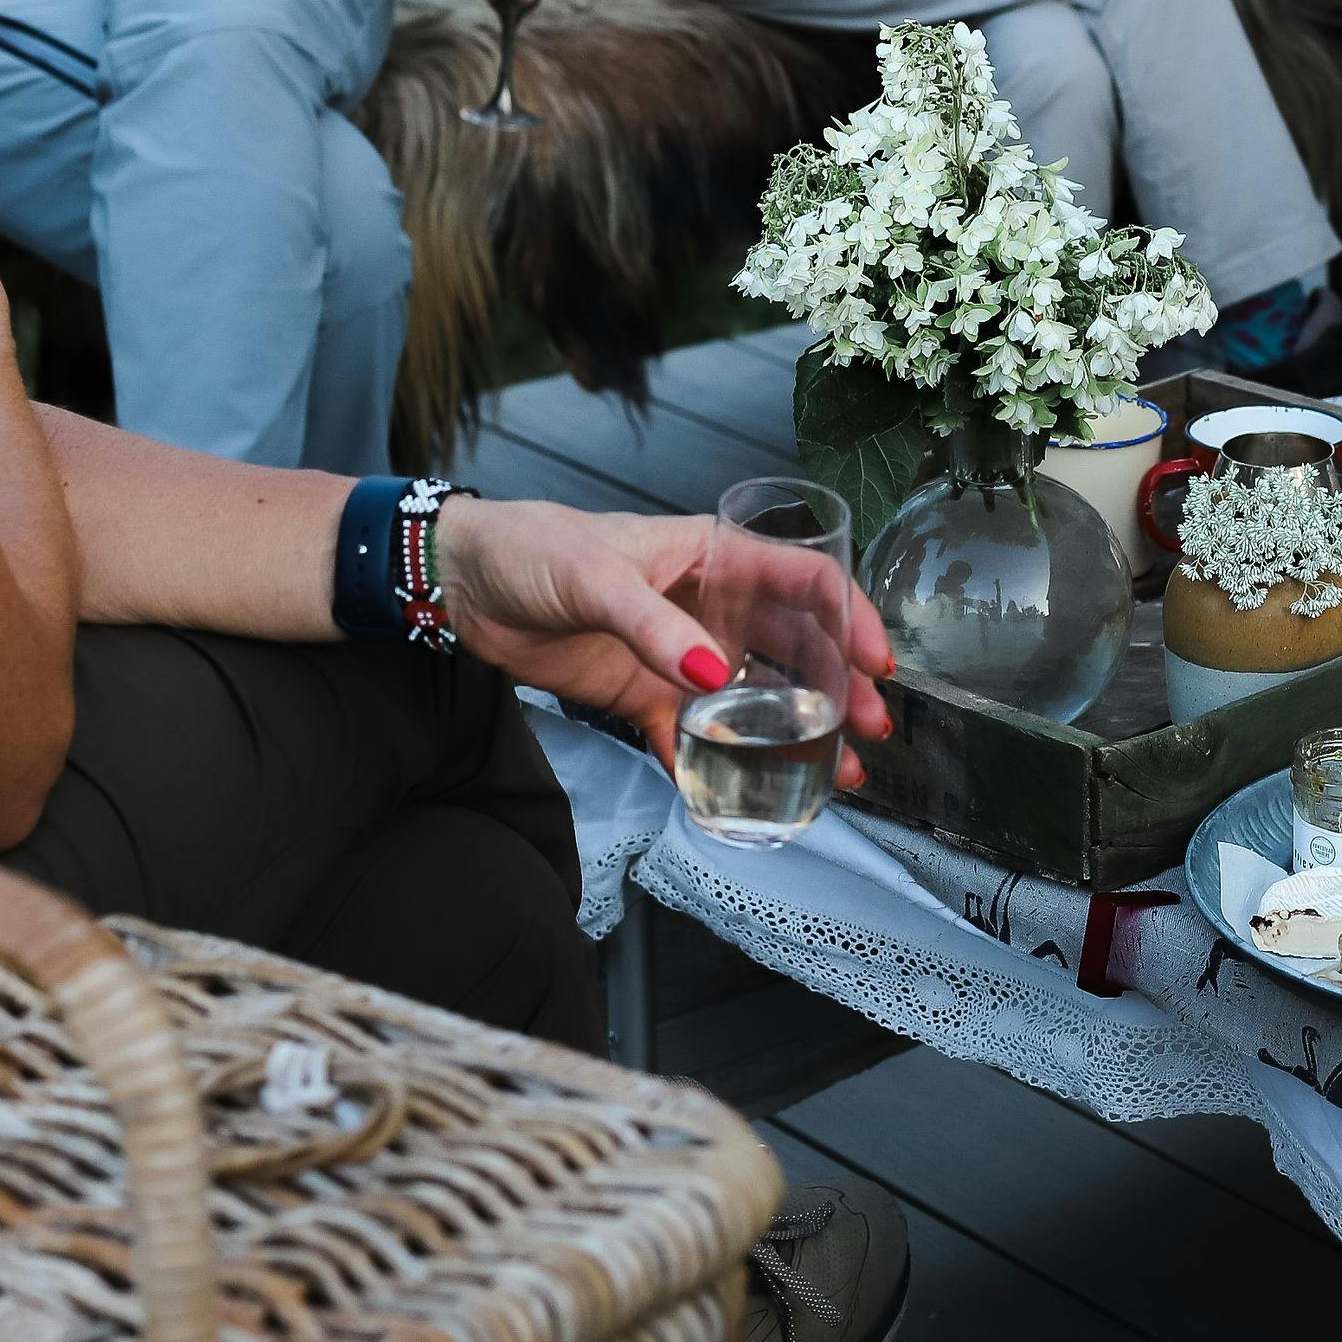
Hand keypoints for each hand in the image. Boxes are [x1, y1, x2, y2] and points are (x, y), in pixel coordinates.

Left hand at [433, 498, 895, 776]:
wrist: (464, 582)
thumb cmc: (533, 549)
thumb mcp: (597, 577)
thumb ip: (654, 627)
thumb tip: (713, 677)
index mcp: (712, 555)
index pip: (804, 578)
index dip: (850, 614)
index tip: (877, 661)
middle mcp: (710, 604)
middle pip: (794, 643)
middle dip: (839, 684)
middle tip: (869, 728)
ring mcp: (679, 652)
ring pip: (754, 694)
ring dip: (794, 730)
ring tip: (835, 770)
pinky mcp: (643, 694)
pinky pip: (691, 734)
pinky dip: (714, 762)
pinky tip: (737, 792)